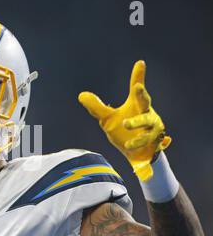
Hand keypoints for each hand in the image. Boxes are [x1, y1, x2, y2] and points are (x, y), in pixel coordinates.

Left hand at [78, 60, 170, 180]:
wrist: (135, 153)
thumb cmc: (123, 130)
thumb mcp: (107, 119)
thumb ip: (97, 108)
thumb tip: (81, 95)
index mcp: (137, 107)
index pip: (137, 91)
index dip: (138, 77)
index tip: (140, 63)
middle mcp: (148, 117)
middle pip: (146, 106)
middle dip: (143, 98)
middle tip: (137, 89)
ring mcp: (153, 134)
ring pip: (149, 133)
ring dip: (139, 139)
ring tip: (127, 145)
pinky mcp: (153, 150)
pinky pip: (152, 156)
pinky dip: (147, 165)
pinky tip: (145, 172)